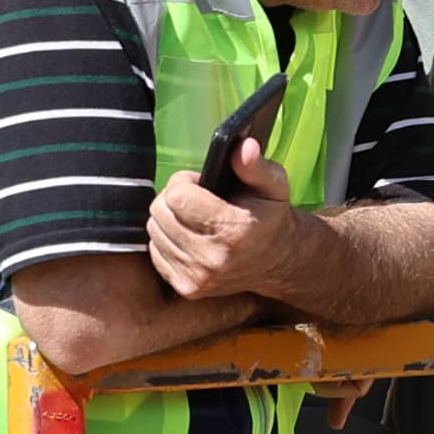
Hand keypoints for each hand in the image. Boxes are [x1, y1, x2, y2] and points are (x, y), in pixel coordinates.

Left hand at [144, 141, 335, 304]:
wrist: (279, 261)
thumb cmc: (270, 217)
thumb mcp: (273, 185)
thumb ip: (255, 165)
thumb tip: (242, 145)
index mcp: (234, 230)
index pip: (177, 196)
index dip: (185, 182)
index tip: (200, 184)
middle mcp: (214, 258)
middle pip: (160, 212)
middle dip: (174, 199)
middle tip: (196, 201)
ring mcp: (199, 277)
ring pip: (154, 232)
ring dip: (169, 220)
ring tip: (194, 219)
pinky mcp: (188, 288)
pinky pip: (155, 253)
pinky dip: (167, 241)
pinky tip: (189, 238)